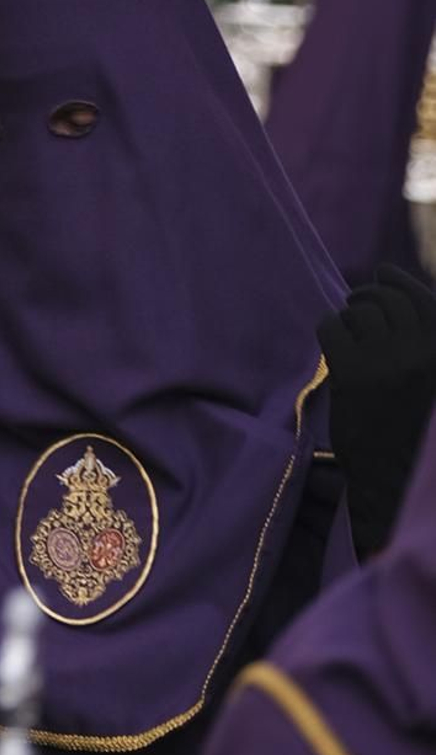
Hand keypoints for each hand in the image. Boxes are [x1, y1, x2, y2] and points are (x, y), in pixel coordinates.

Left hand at [320, 264, 435, 557]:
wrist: (395, 483)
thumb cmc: (412, 434)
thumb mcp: (427, 381)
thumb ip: (419, 339)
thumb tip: (385, 272)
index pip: (425, 301)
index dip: (400, 282)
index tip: (383, 272)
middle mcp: (422, 356)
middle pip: (389, 302)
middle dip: (369, 296)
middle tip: (356, 305)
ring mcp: (388, 364)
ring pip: (361, 312)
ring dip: (349, 314)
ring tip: (346, 329)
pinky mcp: (354, 375)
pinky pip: (333, 328)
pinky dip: (328, 327)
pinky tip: (331, 340)